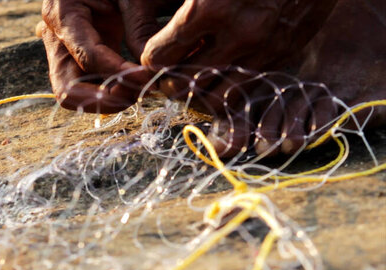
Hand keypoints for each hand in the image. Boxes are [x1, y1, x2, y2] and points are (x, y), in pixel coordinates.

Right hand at [38, 0, 181, 112]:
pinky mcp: (75, 58)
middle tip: (138, 94)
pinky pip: (86, 87)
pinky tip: (135, 85)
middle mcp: (55, 37)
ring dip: (107, 101)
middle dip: (104, 100)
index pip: (87, 57)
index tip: (145, 79)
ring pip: (74, 96)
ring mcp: (62, 51)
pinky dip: (110, 93)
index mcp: (63, 13)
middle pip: (67, 90)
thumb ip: (139, 25)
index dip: (117, 74)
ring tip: (140, 90)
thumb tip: (150, 71)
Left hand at [140, 0, 337, 112]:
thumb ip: (181, 8)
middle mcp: (238, 33)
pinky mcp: (282, 55)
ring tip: (192, 79)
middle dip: (168, 82)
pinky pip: (244, 91)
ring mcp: (263, 48)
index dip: (150, 58)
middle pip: (182, 84)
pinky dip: (225, 90)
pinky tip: (219, 75)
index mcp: (209, 6)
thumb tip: (147, 45)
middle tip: (167, 72)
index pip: (159, 57)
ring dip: (196, 94)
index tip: (152, 53)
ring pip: (213, 99)